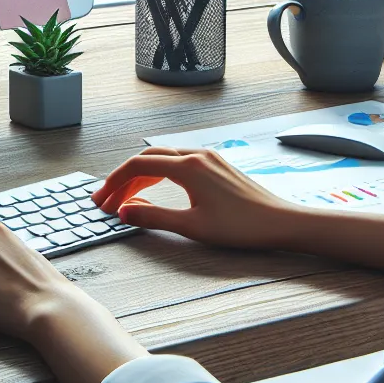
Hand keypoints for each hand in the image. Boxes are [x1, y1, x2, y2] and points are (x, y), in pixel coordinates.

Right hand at [91, 147, 300, 250]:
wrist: (281, 223)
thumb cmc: (241, 226)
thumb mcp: (192, 226)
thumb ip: (154, 217)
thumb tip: (124, 212)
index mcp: (188, 167)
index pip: (138, 166)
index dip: (114, 182)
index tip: (101, 199)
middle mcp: (196, 156)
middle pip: (148, 160)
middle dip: (124, 179)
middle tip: (107, 201)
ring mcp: (208, 158)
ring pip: (163, 160)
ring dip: (141, 177)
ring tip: (126, 198)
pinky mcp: (217, 166)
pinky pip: (178, 163)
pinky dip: (159, 175)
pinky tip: (155, 191)